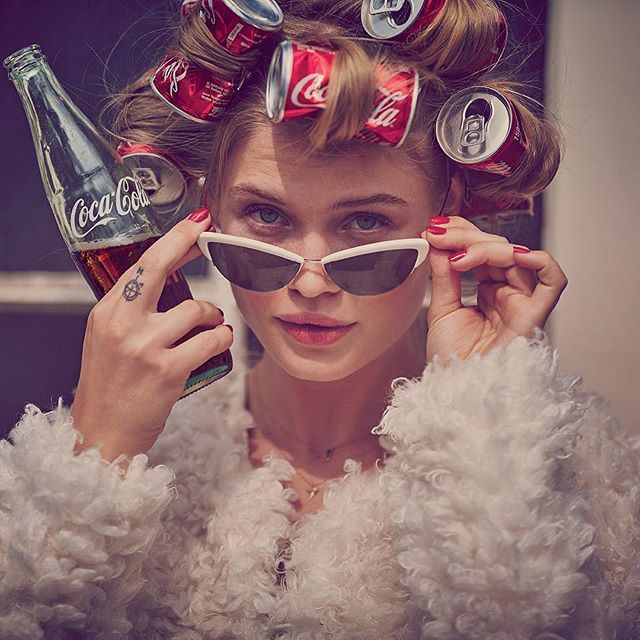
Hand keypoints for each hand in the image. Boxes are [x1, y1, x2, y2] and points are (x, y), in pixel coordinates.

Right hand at [71, 209, 232, 464]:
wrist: (105, 432)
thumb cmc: (111, 384)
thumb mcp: (108, 339)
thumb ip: (131, 311)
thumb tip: (167, 279)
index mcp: (106, 312)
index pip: (142, 265)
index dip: (172, 240)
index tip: (194, 224)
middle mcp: (122, 324)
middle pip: (158, 268)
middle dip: (186, 243)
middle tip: (207, 232)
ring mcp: (145, 347)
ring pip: (197, 310)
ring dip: (214, 316)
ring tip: (213, 325)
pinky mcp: (168, 371)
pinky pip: (211, 341)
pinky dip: (222, 338)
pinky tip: (220, 341)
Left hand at [421, 215, 567, 365]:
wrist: (455, 392)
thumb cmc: (451, 360)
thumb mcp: (441, 309)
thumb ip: (443, 275)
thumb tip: (438, 242)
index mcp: (488, 292)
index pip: (482, 251)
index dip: (461, 235)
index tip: (433, 229)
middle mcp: (508, 294)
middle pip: (498, 249)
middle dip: (466, 236)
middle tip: (438, 234)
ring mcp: (522, 303)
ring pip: (517, 257)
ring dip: (485, 246)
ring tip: (456, 254)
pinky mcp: (534, 316)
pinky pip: (553, 281)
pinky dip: (538, 261)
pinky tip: (509, 255)